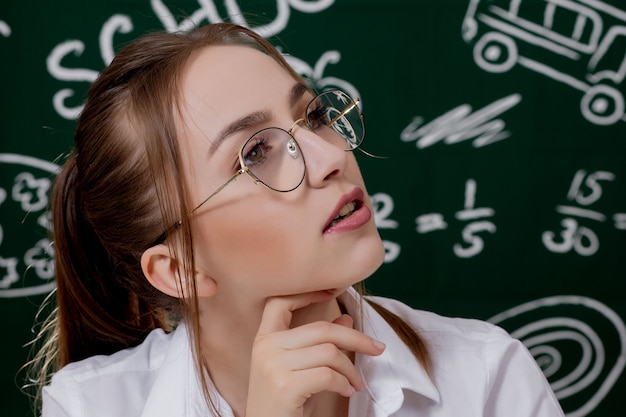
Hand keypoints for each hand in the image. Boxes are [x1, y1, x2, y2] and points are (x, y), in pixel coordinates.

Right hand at [244, 291, 385, 416]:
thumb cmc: (285, 404)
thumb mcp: (300, 370)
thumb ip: (319, 344)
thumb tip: (346, 319)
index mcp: (264, 339)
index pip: (279, 302)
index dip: (306, 293)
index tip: (331, 292)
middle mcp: (265, 348)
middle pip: (321, 329)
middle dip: (356, 339)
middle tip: (378, 349)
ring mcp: (272, 366)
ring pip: (329, 352)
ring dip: (351, 369)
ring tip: (355, 383)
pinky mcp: (285, 385)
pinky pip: (328, 374)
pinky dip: (344, 383)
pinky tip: (346, 391)